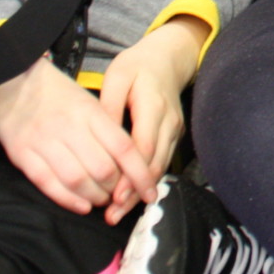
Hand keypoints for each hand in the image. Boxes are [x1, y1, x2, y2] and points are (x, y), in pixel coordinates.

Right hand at [0, 56, 154, 217]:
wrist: (12, 80)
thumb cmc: (57, 93)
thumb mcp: (89, 102)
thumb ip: (107, 129)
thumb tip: (131, 161)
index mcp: (90, 112)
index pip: (124, 148)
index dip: (140, 174)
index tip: (150, 191)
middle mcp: (70, 127)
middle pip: (103, 168)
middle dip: (117, 189)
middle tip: (121, 195)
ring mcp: (44, 142)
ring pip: (77, 180)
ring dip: (95, 197)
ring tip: (102, 200)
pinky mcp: (23, 155)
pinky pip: (48, 184)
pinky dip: (68, 200)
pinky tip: (82, 205)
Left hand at [98, 14, 207, 221]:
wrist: (168, 58)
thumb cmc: (137, 66)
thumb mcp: (117, 76)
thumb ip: (108, 106)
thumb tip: (99, 139)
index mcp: (153, 105)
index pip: (144, 147)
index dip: (130, 175)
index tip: (113, 196)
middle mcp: (168, 121)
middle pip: (154, 164)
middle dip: (134, 193)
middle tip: (113, 215)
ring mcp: (174, 129)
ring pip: (161, 167)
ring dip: (141, 192)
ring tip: (119, 213)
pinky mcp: (174, 135)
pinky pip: (162, 162)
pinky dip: (147, 181)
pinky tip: (132, 197)